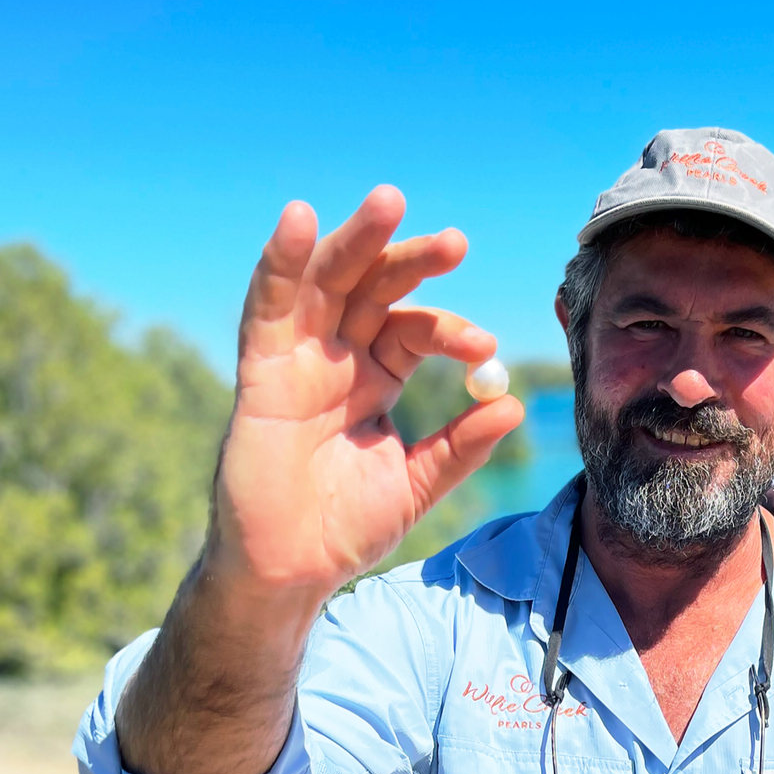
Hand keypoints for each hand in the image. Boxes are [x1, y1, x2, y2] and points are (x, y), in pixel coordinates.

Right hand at [213, 186, 523, 602]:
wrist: (292, 571)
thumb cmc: (346, 528)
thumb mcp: (416, 483)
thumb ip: (461, 447)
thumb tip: (513, 405)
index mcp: (375, 378)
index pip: (414, 331)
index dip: (449, 331)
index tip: (485, 348)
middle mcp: (337, 358)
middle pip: (374, 290)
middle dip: (411, 261)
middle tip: (457, 242)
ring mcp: (298, 360)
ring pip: (326, 283)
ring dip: (355, 241)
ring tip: (389, 202)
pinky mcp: (260, 370)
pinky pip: (267, 307)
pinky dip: (280, 261)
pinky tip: (298, 220)